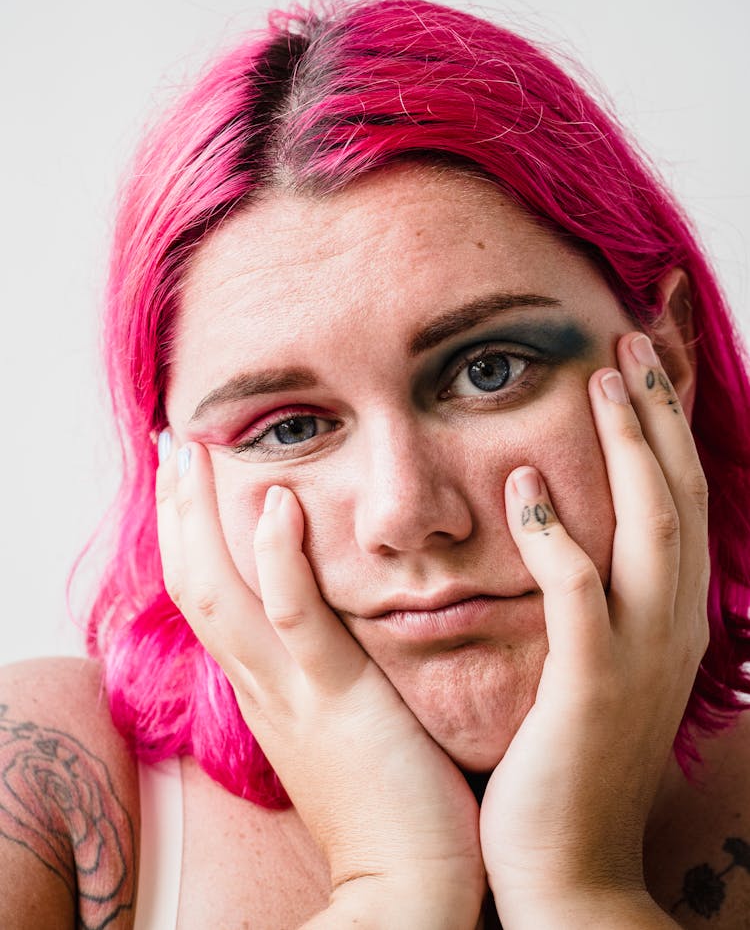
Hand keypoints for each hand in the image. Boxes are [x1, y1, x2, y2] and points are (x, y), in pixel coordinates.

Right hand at [156, 448, 484, 928]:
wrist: (410, 885)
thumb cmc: (391, 799)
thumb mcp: (344, 722)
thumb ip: (328, 670)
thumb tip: (332, 624)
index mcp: (264, 685)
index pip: (209, 595)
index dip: (190, 533)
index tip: (190, 474)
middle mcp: (260, 684)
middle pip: (193, 583)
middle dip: (177, 509)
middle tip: (172, 439)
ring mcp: (290, 691)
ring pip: (220, 593)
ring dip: (200, 517)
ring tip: (195, 449)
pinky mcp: (335, 700)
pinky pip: (293, 620)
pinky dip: (276, 561)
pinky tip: (278, 504)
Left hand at [479, 332, 708, 927]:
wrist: (569, 867)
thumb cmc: (570, 758)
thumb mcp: (600, 663)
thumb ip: (596, 595)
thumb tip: (566, 525)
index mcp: (670, 615)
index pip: (679, 497)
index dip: (670, 425)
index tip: (651, 356)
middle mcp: (670, 625)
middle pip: (676, 493)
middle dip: (660, 411)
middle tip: (633, 337)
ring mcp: (636, 656)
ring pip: (649, 526)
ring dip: (629, 446)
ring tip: (603, 375)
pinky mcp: (588, 688)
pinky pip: (579, 595)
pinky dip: (556, 535)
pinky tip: (525, 484)